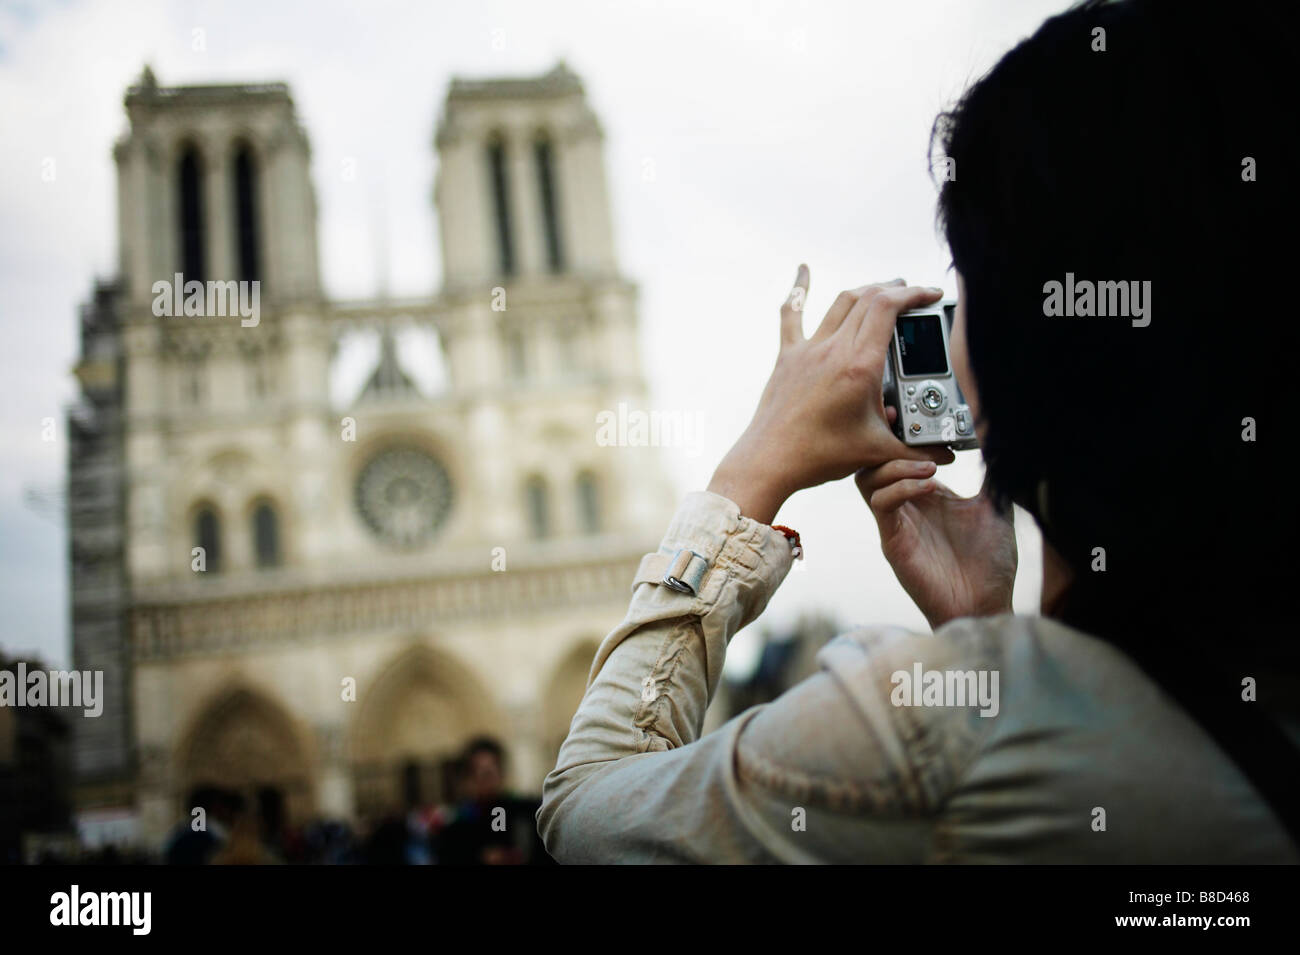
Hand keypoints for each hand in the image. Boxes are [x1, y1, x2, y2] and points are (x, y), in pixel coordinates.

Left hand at [707, 265, 952, 523]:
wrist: (770, 462)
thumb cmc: (819, 457)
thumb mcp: (876, 452)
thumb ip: (916, 453)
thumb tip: (947, 458)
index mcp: (858, 366)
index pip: (888, 309)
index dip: (914, 294)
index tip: (931, 295)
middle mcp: (833, 350)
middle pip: (868, 299)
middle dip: (896, 290)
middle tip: (914, 295)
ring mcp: (808, 350)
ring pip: (840, 303)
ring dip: (865, 290)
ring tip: (883, 289)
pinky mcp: (788, 358)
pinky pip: (792, 315)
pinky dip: (799, 290)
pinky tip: (802, 270)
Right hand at [855, 455, 1016, 629]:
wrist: (986, 604)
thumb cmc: (991, 564)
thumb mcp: (996, 509)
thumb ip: (991, 478)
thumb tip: (999, 443)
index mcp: (928, 494)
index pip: (901, 456)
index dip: (912, 438)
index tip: (940, 432)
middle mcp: (907, 506)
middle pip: (875, 462)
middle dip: (894, 445)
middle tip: (924, 442)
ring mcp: (897, 523)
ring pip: (868, 479)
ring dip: (895, 466)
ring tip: (929, 467)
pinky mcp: (893, 542)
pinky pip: (879, 505)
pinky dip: (899, 488)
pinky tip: (929, 487)